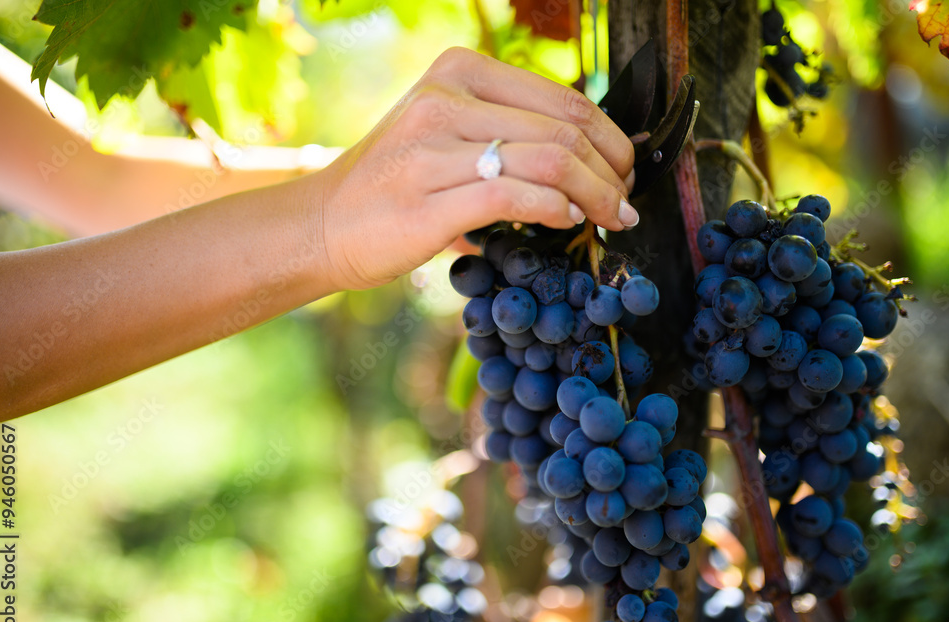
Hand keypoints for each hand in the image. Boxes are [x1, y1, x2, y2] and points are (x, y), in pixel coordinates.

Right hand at [312, 47, 637, 291]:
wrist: (323, 223)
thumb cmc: (396, 182)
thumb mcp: (446, 130)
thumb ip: (506, 128)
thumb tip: (587, 155)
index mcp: (458, 71)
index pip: (562, 98)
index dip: (610, 137)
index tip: (625, 170)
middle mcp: (444, 98)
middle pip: (563, 130)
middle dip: (610, 172)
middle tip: (625, 203)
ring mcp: (431, 148)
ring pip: (547, 162)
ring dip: (595, 195)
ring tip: (611, 219)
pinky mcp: (425, 200)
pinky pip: (513, 197)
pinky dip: (554, 210)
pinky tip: (568, 222)